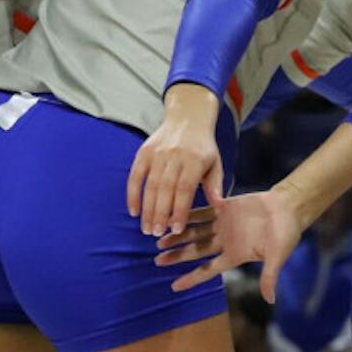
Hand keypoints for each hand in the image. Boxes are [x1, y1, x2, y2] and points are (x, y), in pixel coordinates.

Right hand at [127, 83, 224, 236]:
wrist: (188, 117)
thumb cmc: (203, 147)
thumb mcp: (215, 163)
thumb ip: (215, 185)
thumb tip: (219, 206)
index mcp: (194, 160)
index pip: (185, 189)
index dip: (180, 210)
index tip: (176, 229)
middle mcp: (174, 156)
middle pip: (165, 189)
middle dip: (160, 214)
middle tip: (156, 234)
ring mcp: (157, 153)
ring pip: (150, 185)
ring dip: (147, 209)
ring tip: (147, 229)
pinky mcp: (144, 152)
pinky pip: (135, 175)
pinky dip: (132, 194)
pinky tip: (134, 212)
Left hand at [156, 189, 300, 301]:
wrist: (289, 207)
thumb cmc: (286, 233)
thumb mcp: (278, 256)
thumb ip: (270, 275)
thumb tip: (270, 300)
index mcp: (235, 255)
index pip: (209, 270)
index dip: (192, 278)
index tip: (174, 286)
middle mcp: (225, 242)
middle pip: (196, 251)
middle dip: (178, 256)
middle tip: (157, 260)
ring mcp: (223, 225)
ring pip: (195, 232)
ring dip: (178, 236)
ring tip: (159, 240)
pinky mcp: (224, 207)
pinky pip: (202, 212)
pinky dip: (188, 214)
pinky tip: (173, 214)